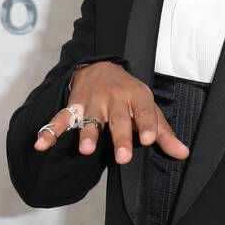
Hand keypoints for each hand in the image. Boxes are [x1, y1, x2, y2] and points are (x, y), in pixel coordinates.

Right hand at [32, 61, 188, 164]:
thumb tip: (183, 154)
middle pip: (117, 119)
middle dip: (119, 137)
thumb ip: (164, 133)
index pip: (145, 111)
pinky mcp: (74, 107)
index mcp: (136, 97)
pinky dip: (50, 131)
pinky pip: (61, 120)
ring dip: (87, 134)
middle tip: (122, 157)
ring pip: (90, 120)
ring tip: (86, 150)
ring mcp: (92, 103)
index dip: (147, 124)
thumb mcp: (149, 108)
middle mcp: (114, 99)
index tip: (148, 139)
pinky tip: (40, 144)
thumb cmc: (129, 95)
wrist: (100, 67)